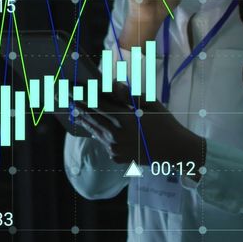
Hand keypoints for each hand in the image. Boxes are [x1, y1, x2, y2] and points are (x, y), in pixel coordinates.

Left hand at [73, 86, 204, 167]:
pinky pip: (104, 143)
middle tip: (68, 99)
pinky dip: (99, 134)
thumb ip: (129, 95)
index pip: (97, 105)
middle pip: (92, 119)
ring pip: (95, 132)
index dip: (84, 96)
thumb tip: (113, 84)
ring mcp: (114, 149)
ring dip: (86, 121)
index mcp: (123, 120)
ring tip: (76, 113)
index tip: (74, 90)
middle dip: (80, 108)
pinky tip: (95, 128)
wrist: (174, 150)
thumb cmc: (164, 123)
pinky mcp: (116, 157)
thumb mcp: (149, 104)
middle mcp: (115, 135)